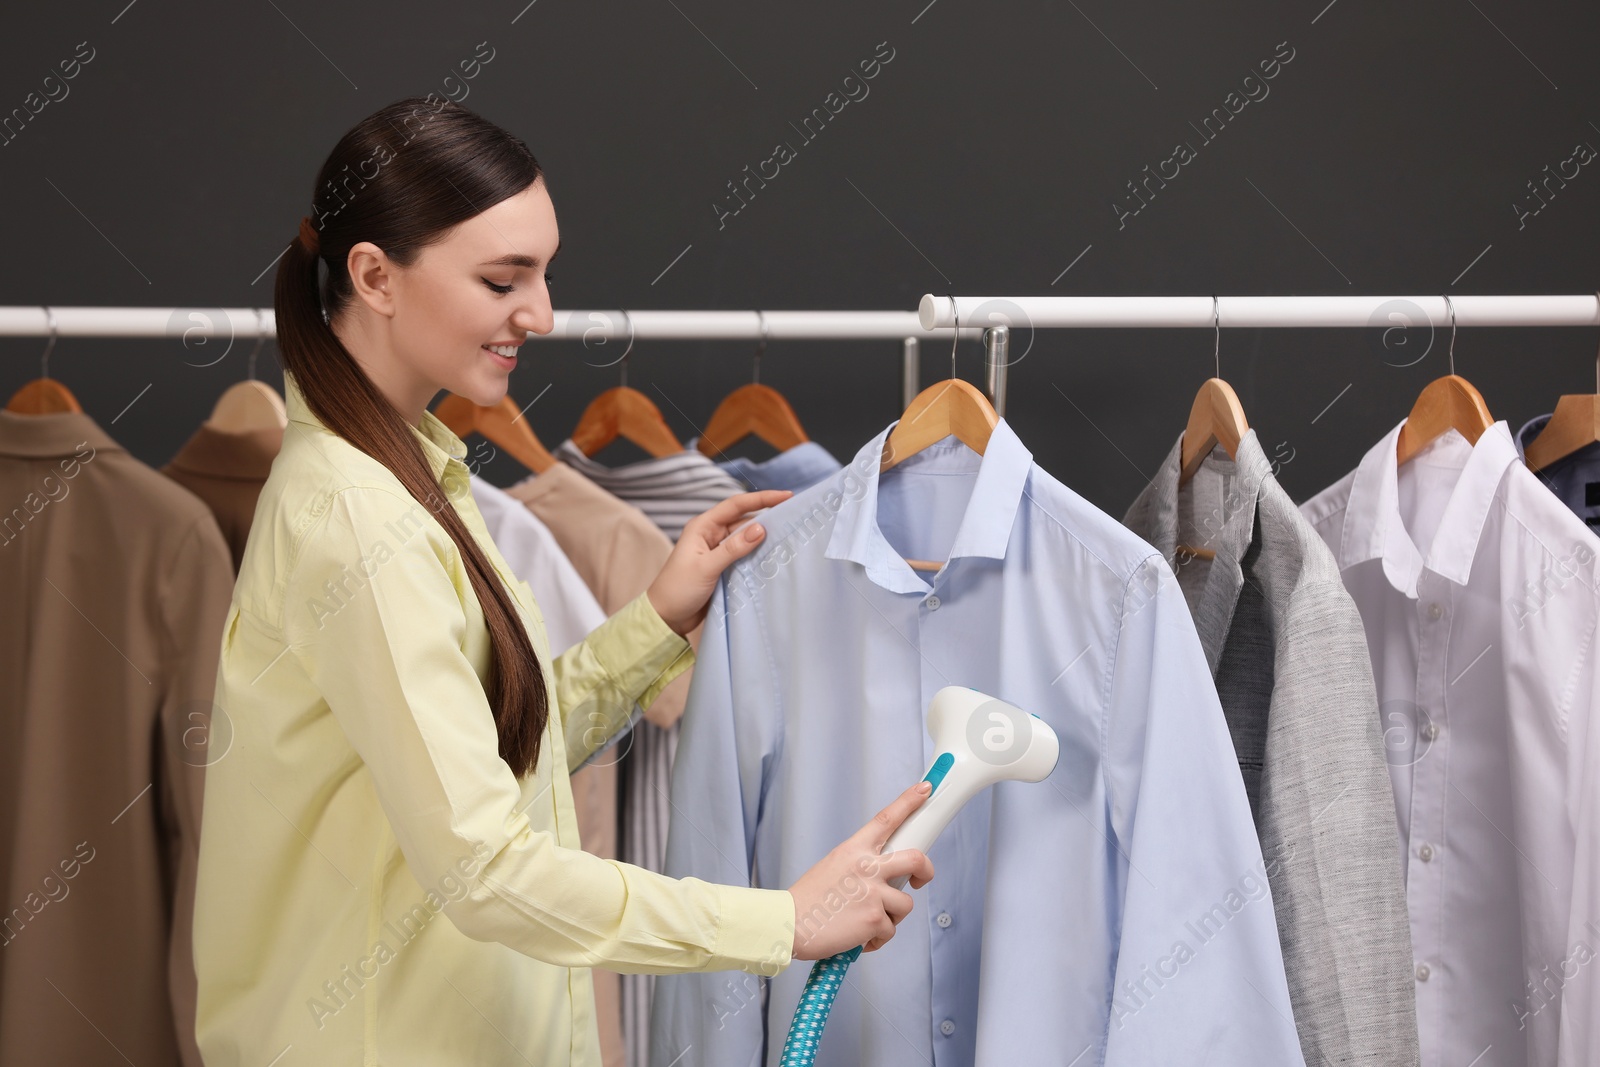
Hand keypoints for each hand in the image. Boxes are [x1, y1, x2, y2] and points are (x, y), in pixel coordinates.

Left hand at [646, 489, 792, 635]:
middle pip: (745, 520)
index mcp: (703, 527)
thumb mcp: (706, 567)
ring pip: (747, 538)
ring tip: (791, 535)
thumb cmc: (678, 589)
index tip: (787, 496)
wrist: (666, 618)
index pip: (736, 505)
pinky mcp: (724, 567)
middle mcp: (712, 535)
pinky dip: (759, 555)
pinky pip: (745, 556)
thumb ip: (733, 548)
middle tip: (795, 517)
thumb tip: (761, 528)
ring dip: (765, 538)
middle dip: (768, 517)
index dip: (762, 499)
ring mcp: (718, 552)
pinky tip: (775, 556)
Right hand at [787, 781, 935, 959]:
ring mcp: (873, 892)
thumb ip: (861, 865)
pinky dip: (877, 939)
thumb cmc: (808, 899)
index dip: (908, 802)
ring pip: (905, 903)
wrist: (788, 924)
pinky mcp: (875, 918)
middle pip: (915, 859)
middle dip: (926, 870)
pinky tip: (858, 937)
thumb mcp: (834, 867)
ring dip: (891, 917)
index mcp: (853, 849)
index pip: (886, 819)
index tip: (924, 788)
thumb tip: (884, 875)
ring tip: (867, 922)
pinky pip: (891, 930)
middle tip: (919, 880)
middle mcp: (866, 867)